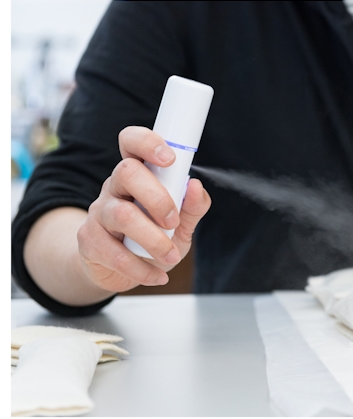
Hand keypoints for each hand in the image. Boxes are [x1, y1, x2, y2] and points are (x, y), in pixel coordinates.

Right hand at [78, 126, 210, 291]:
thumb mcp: (180, 224)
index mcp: (137, 175)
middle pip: (126, 172)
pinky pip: (114, 252)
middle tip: (173, 222)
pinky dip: (142, 268)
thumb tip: (196, 186)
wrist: (120, 271)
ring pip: (122, 214)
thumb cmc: (153, 239)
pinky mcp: (89, 241)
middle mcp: (114, 187)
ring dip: (153, 239)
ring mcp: (98, 212)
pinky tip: (157, 276)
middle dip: (157, 197)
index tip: (169, 158)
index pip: (131, 143)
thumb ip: (192, 207)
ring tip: (170, 256)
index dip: (147, 142)